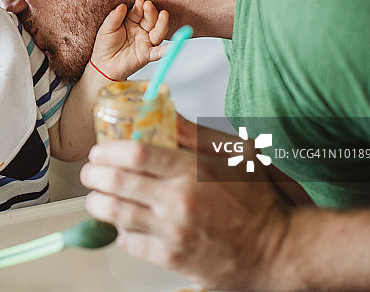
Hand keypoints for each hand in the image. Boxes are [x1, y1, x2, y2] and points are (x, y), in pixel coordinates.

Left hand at [79, 140, 290, 289]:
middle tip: (91, 172)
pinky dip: (120, 231)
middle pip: (117, 182)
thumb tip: (163, 111)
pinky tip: (124, 223)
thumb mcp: (233, 154)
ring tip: (97, 196)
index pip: (136, 154)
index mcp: (192, 171)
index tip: (100, 151)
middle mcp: (179, 201)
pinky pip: (130, 242)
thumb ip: (194, 134)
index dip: (108, 150)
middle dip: (94, 174)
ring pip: (116, 213)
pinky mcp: (172, 258)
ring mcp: (173, 232)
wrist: (278, 250)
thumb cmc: (258, 201)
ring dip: (98, 202)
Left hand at [90, 0, 169, 80]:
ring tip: (163, 14)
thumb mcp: (106, 29)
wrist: (103, 65)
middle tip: (148, 5)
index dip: (140, 6)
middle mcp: (141, 30)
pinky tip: (174, 46)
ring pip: (158, 32)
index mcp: (131, 21)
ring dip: (162, 23)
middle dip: (151, 12)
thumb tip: (121, 6)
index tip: (140, 1)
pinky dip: (167, 50)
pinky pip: (158, 52)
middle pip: (150, 19)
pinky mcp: (147, 54)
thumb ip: (114, 18)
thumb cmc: (105, 45)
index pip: (139, 11)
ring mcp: (145, 42)